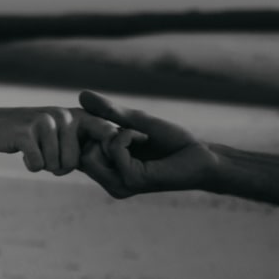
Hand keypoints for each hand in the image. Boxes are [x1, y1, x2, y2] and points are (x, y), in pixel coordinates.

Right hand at [0, 106, 113, 174]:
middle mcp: (64, 116)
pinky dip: (31, 165)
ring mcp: (44, 122)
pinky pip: (37, 164)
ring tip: (36, 150)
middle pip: (72, 162)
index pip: (106, 131)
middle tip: (48, 154)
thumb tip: (116, 163)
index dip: (114, 148)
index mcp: (79, 116)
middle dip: (59, 167)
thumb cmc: (39, 136)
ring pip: (54, 165)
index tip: (120, 155)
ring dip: (44, 165)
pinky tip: (24, 153)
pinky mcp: (25, 132)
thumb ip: (88, 144)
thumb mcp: (66, 135)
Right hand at [75, 91, 218, 196]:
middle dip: (96, 134)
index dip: (85, 132)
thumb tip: (81, 95)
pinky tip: (143, 139)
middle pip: (78, 155)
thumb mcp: (133, 122)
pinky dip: (127, 136)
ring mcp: (119, 184)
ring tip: (136, 135)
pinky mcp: (131, 181)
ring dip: (113, 136)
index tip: (110, 123)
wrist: (201, 156)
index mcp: (109, 170)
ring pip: (90, 156)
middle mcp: (110, 181)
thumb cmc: (173, 141)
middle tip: (124, 129)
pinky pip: (113, 150)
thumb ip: (107, 112)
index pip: (77, 153)